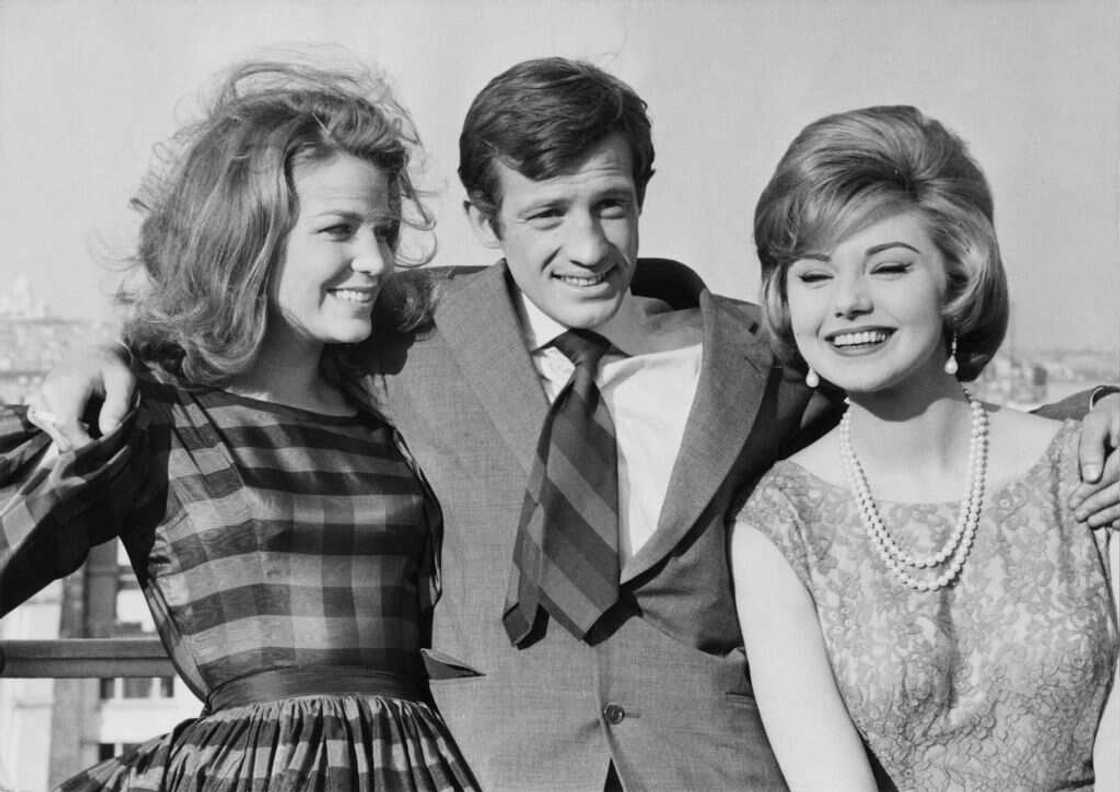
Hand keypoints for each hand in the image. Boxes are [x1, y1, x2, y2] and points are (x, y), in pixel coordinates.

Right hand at [26, 343, 136, 451]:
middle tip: (104, 445)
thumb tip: (108, 431)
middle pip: (58, 431)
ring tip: (95, 433)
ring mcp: (39, 397)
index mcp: (67, 384)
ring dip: (73, 438)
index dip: (83, 442)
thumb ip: (118, 405)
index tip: (102, 450)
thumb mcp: (125, 382)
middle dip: (81, 443)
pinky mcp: (38, 403)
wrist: (94, 355)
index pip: (67, 423)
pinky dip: (65, 432)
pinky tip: (83, 427)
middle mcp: (47, 391)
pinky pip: (48, 426)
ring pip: (52, 432)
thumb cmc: (112, 369)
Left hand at [1069, 393, 1119, 527]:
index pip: (1113, 474)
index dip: (1091, 491)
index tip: (1073, 502)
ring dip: (1113, 513)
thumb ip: (1091, 447)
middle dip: (1100, 505)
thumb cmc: (1108, 418)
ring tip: (1092, 522)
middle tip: (1079, 516)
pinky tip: (1113, 523)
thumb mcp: (1096, 423)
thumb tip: (1090, 477)